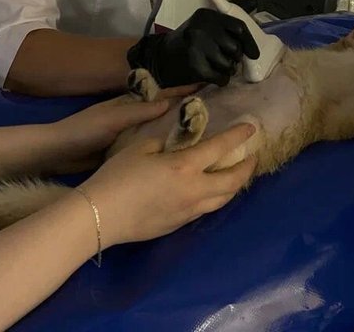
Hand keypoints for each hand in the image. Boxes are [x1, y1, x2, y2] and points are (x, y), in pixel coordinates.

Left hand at [51, 86, 197, 172]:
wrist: (58, 154)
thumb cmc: (83, 132)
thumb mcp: (111, 120)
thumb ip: (138, 111)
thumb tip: (170, 103)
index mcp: (130, 101)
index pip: (163, 91)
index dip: (184, 87)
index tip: (208, 82)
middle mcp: (134, 113)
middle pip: (166, 107)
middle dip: (187, 105)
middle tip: (216, 108)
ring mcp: (131, 131)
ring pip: (161, 126)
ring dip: (180, 126)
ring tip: (207, 130)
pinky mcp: (127, 149)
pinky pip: (152, 143)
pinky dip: (167, 143)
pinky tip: (182, 151)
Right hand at [80, 123, 256, 246]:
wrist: (102, 215)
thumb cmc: (118, 175)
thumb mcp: (140, 147)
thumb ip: (162, 142)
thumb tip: (172, 143)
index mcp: (185, 166)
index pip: (220, 148)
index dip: (238, 136)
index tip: (251, 129)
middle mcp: (194, 190)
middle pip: (232, 182)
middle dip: (246, 169)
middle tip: (252, 159)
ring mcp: (188, 211)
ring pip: (222, 200)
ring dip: (234, 186)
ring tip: (236, 176)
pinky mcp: (178, 225)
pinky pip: (206, 209)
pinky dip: (216, 198)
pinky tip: (210, 192)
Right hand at [127, 8, 259, 87]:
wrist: (161, 58)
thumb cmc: (189, 41)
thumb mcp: (206, 23)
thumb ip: (228, 18)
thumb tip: (254, 2)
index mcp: (207, 15)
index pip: (238, 27)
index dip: (249, 42)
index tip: (254, 54)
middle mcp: (202, 28)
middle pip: (235, 47)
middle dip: (235, 58)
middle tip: (228, 60)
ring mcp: (197, 47)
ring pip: (229, 64)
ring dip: (227, 70)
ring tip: (218, 67)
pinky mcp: (194, 65)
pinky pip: (220, 77)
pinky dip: (221, 80)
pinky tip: (214, 76)